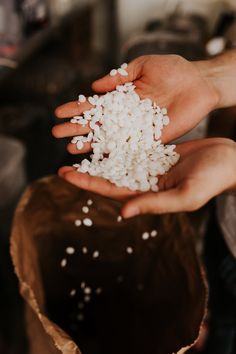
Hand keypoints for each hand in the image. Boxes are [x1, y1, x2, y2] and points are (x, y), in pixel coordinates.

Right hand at [52, 54, 218, 148]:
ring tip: (71, 149)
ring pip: (110, 139)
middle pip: (97, 124)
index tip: (59, 113)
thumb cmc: (173, 70)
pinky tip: (100, 159)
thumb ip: (120, 76)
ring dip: (91, 144)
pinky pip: (130, 149)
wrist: (199, 83)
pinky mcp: (151, 140)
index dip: (77, 109)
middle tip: (57, 134)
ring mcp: (137, 130)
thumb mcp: (143, 66)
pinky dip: (115, 154)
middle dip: (77, 129)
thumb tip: (95, 86)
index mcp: (122, 98)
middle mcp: (127, 116)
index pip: (95, 105)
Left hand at [58, 138, 235, 217]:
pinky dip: (118, 140)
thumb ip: (154, 203)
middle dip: (86, 169)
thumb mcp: (185, 195)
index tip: (64, 173)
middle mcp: (145, 180)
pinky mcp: (157, 151)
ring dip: (99, 153)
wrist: (229, 160)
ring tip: (79, 144)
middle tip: (63, 159)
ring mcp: (150, 165)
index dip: (87, 182)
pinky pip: (133, 145)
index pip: (111, 190)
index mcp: (148, 194)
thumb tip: (122, 212)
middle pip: (109, 174)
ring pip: (119, 159)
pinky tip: (105, 133)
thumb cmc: (212, 180)